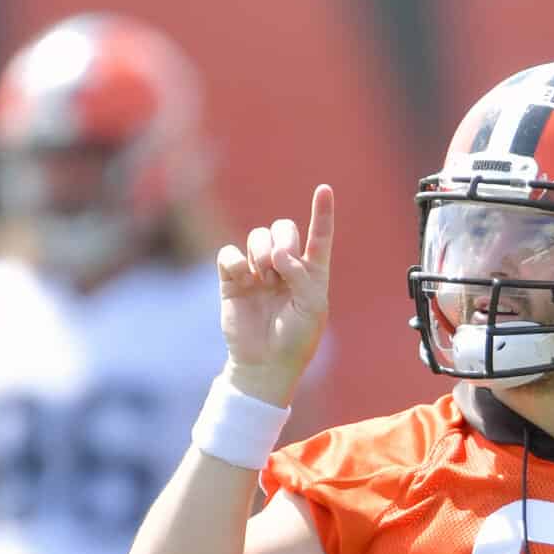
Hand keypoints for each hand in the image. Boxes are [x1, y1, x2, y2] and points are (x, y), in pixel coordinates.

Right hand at [217, 184, 334, 406]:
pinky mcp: (232, 280)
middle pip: (284, 228)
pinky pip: (229, 254)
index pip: (319, 236)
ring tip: (263, 276)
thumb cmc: (296, 339)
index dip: (322, 213)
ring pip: (258, 236)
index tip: (324, 189)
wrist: (266, 363)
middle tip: (280, 263)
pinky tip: (242, 278)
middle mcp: (285, 268)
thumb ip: (301, 275)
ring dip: (261, 250)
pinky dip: (235, 261)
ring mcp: (258, 272)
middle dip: (283, 238)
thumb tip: (277, 253)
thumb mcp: (312, 307)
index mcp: (311, 273)